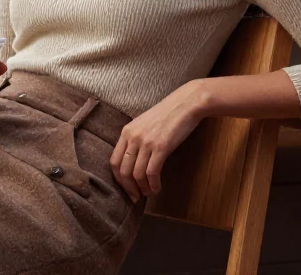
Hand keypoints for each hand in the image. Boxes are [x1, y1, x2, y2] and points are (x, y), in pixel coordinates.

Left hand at [109, 80, 208, 203]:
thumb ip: (136, 139)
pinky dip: (153, 184)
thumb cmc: (168, 114)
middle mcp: (133, 137)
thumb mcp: (144, 124)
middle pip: (123, 171)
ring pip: (137, 174)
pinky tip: (157, 188)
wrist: (186, 103)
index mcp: (126, 132)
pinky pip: (151, 172)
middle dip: (128, 188)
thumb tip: (134, 160)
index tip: (126, 188)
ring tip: (149, 193)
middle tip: (136, 197)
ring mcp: (146, 142)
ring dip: (142, 188)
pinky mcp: (161, 147)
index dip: (118, 179)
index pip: (114, 161)